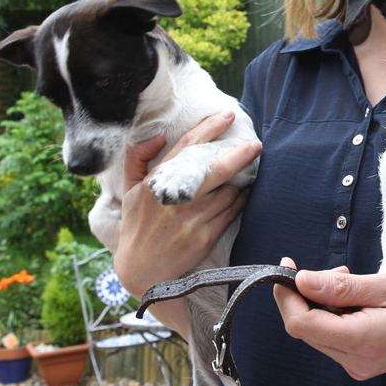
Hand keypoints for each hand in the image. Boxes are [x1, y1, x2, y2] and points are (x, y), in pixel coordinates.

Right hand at [113, 111, 261, 297]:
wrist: (142, 270)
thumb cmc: (137, 226)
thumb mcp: (128, 191)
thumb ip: (137, 159)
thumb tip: (159, 135)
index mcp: (156, 183)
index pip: (187, 147)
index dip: (209, 128)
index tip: (227, 115)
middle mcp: (175, 199)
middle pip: (215, 169)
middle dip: (239, 154)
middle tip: (256, 144)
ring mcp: (191, 219)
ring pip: (227, 191)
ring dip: (241, 180)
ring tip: (249, 171)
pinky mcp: (204, 237)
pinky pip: (231, 212)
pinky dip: (240, 201)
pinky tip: (243, 194)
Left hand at [272, 257, 385, 380]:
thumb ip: (342, 287)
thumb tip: (302, 280)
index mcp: (361, 341)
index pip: (302, 323)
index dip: (287, 294)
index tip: (287, 266)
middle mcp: (355, 360)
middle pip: (306, 329)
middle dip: (307, 295)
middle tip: (336, 271)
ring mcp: (359, 365)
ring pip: (318, 332)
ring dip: (323, 303)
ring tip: (352, 280)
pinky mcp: (363, 361)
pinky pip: (334, 337)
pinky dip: (335, 314)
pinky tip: (356, 298)